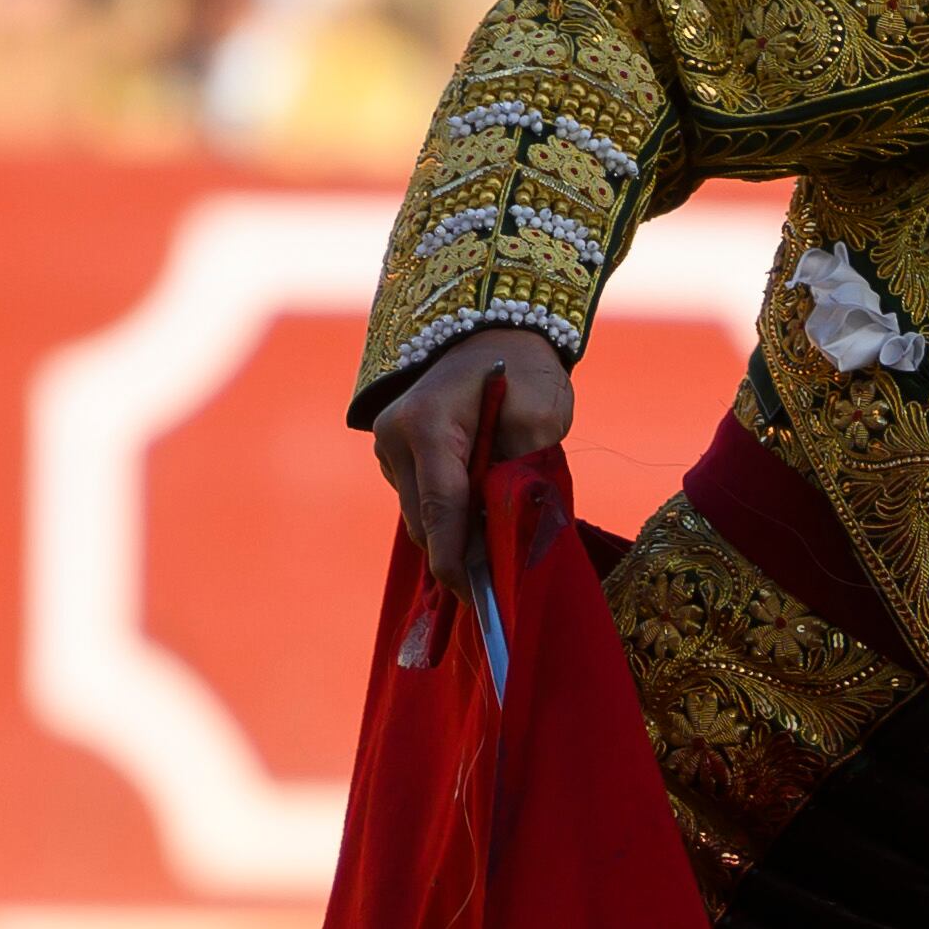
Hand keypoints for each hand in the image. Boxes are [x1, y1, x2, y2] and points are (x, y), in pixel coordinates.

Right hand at [372, 328, 572, 585]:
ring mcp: (389, 445)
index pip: (440, 509)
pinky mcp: (396, 453)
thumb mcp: (539, 418)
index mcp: (427, 427)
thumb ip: (521, 471)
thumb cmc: (524, 372)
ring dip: (454, 537)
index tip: (472, 596)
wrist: (495, 332)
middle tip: (499, 587)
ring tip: (495, 559)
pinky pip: (420, 499)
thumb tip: (504, 528)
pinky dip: (448, 518)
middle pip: (424, 520)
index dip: (456, 558)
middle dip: (458, 555)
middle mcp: (395, 438)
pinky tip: (480, 527)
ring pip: (419, 515)